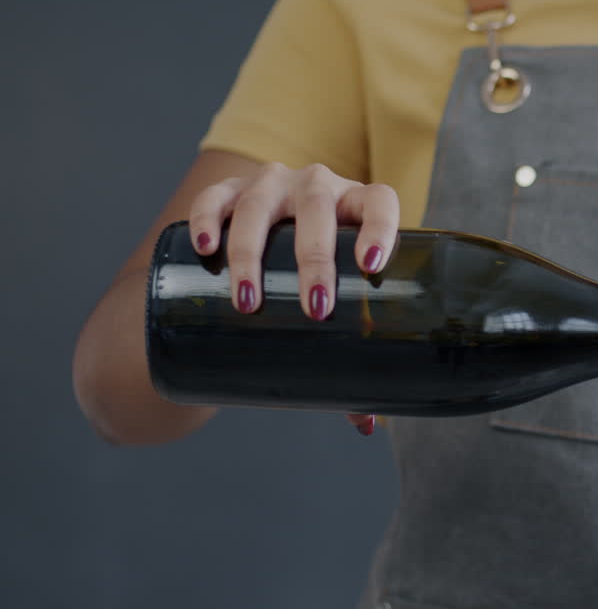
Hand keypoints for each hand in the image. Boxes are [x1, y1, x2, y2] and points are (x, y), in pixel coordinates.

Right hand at [188, 161, 398, 437]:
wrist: (267, 248)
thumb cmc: (318, 281)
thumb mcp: (338, 306)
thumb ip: (354, 357)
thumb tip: (368, 423)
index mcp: (357, 206)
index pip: (379, 202)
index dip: (380, 227)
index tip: (371, 264)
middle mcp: (317, 186)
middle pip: (318, 210)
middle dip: (315, 259)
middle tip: (314, 308)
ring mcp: (271, 184)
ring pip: (261, 206)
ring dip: (251, 252)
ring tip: (247, 301)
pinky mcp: (228, 190)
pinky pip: (214, 197)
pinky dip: (207, 218)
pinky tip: (206, 247)